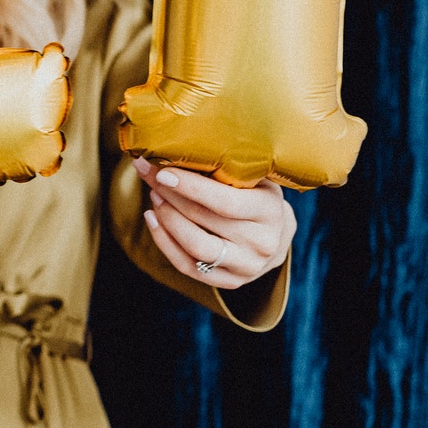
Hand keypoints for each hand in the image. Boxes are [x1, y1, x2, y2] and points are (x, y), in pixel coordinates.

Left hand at [135, 157, 296, 288]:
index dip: (190, 187)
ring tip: (154, 195)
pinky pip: (188, 266)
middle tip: (150, 175)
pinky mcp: (230, 281)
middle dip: (170, 195)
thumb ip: (225, 166)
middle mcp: (263, 243)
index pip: (224, 202)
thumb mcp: (253, 177)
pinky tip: (152, 218)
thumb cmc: (256, 196)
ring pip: (195, 247)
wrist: (277, 235)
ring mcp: (248, 267)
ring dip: (167, 219)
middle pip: (204, 220)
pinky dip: (164, 242)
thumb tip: (174, 145)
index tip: (162, 172)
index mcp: (271, 212)